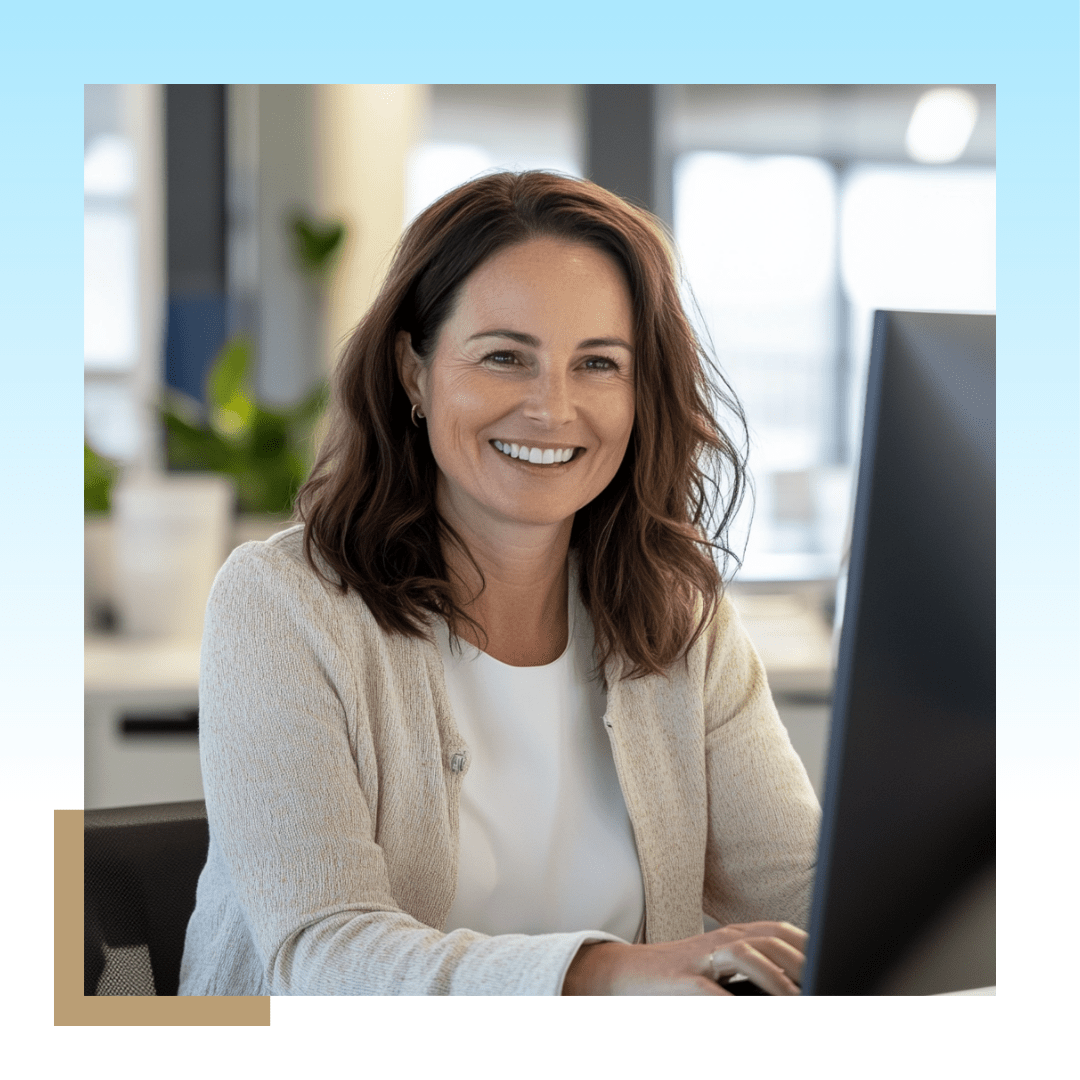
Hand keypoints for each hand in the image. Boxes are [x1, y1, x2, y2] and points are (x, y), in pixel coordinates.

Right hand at [562, 921, 806, 995]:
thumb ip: (753, 977)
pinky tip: (752, 1019)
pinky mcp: (682, 979)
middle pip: (771, 939)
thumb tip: (794, 993)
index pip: (780, 931)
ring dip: (777, 980)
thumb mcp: (719, 972)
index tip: (835, 964)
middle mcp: (721, 939)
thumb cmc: (679, 978)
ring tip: (801, 1002)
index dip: (810, 945)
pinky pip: (713, 991)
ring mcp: (701, 957)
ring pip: (747, 956)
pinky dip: (735, 1005)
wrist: (625, 975)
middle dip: (804, 962)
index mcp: (734, 936)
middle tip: (828, 984)